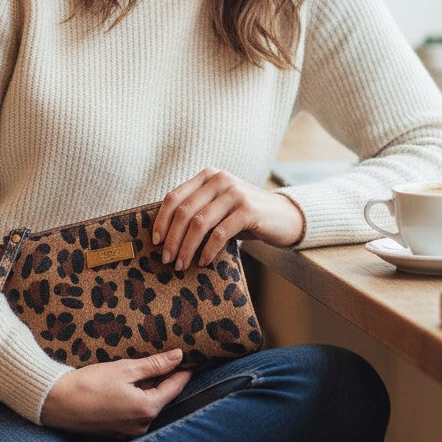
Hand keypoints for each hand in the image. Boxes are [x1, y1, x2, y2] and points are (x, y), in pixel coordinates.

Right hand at [40, 350, 192, 436]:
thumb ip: (154, 365)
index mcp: (146, 409)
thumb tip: (178, 357)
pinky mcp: (117, 431)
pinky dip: (136, 398)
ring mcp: (129, 431)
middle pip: (162, 397)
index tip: (190, 359)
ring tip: (145, 369)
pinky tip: (127, 385)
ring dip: (149, 389)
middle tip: (169, 359)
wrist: (56, 403)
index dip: (183, 371)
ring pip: (148, 405)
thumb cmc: (89, 384)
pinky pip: (134, 412)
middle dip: (165, 379)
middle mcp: (142, 425)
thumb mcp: (124, 369)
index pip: (174, 387)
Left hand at [152, 168, 304, 269]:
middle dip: (172, 238)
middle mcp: (219, 180)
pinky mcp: (248, 210)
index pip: (174, 197)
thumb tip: (165, 236)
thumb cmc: (245, 216)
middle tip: (167, 259)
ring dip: (186, 247)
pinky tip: (203, 261)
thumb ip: (197, 211)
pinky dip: (208, 250)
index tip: (156, 241)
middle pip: (184, 212)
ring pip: (199, 224)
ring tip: (181, 265)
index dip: (161, 220)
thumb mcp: (219, 207)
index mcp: (207, 176)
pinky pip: (219, 233)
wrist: (285, 217)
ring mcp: (234, 193)